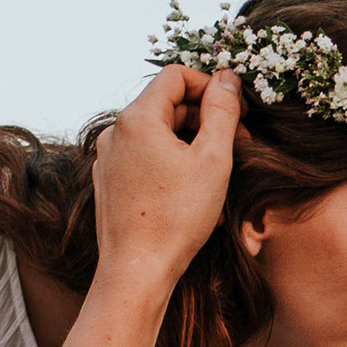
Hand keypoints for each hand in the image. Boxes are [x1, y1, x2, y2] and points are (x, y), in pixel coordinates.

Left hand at [90, 63, 240, 307]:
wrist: (137, 270)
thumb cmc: (176, 218)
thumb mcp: (213, 159)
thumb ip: (223, 111)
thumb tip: (227, 79)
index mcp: (137, 118)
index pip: (176, 76)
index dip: (210, 85)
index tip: (236, 109)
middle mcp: (115, 132)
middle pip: (166, 104)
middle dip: (204, 116)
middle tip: (238, 141)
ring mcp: (108, 158)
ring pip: (156, 132)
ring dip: (190, 140)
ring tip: (218, 168)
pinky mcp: (108, 182)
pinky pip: (144, 157)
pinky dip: (170, 161)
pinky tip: (192, 188)